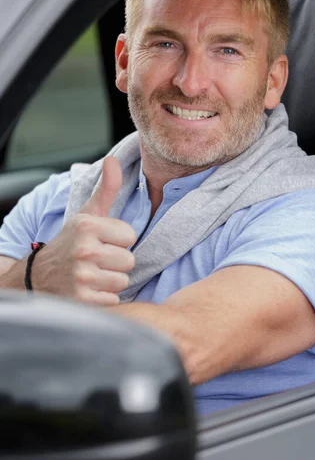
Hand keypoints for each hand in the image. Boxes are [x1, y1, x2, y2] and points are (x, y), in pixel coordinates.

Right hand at [32, 156, 135, 304]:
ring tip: (94, 273)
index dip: (119, 240)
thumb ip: (106, 188)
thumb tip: (113, 160)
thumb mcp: (87, 214)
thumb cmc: (71, 242)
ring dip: (111, 280)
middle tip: (98, 260)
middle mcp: (84, 250)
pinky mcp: (82, 299)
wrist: (39, 276)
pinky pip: (113, 298)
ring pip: (123, 280)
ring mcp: (82, 276)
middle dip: (116, 262)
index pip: (130, 236)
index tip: (103, 241)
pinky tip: (89, 288)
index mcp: (87, 226)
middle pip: (129, 260)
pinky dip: (104, 297)